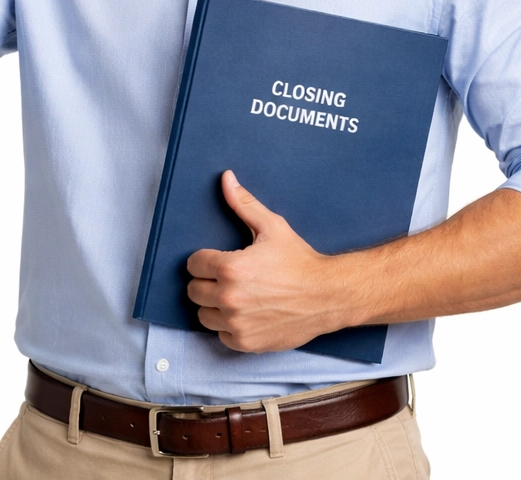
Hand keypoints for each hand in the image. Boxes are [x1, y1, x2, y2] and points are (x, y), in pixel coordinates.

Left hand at [185, 171, 348, 352]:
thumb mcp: (272, 227)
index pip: (193, 264)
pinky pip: (221, 336)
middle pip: (194, 291)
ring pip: (204, 315)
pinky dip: (229, 327)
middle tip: (229, 278)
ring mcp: (236, 324)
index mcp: (230, 268)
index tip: (219, 260)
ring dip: (215, 306)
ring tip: (237, 296)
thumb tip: (226, 178)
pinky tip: (247, 314)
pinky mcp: (246, 343)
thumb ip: (243, 204)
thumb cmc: (299, 261)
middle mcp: (229, 298)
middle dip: (207, 282)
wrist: (327, 295)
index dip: (205, 260)